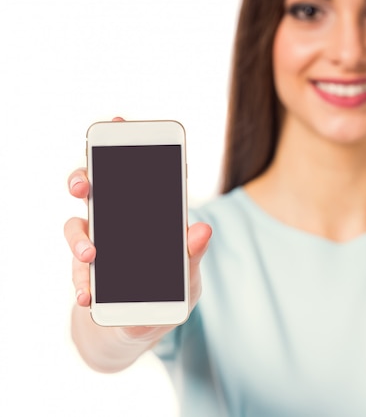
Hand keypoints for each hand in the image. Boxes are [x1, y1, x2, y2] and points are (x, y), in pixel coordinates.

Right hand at [64, 117, 211, 342]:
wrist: (140, 328)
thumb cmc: (171, 293)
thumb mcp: (188, 276)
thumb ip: (193, 254)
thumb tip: (203, 228)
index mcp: (150, 215)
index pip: (142, 175)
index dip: (131, 147)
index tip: (120, 121)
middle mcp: (121, 223)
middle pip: (98, 190)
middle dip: (86, 180)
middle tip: (85, 185)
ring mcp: (101, 244)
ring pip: (78, 226)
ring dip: (80, 238)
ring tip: (91, 255)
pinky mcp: (87, 272)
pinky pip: (77, 268)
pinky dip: (81, 281)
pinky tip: (88, 294)